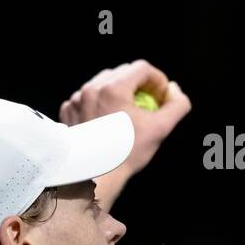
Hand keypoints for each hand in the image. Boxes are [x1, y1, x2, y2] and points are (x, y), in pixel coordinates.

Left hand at [59, 59, 191, 175]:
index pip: (142, 68)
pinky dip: (100, 103)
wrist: (94, 177)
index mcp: (114, 88)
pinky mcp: (68, 111)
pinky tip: (107, 121)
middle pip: (123, 72)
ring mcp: (77, 99)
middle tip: (148, 103)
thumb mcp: (160, 128)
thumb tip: (174, 90)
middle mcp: (92, 88)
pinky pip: (88, 97)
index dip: (157, 79)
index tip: (161, 96)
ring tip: (127, 112)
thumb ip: (177, 105)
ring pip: (104, 83)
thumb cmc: (127, 154)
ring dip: (119, 92)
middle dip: (139, 84)